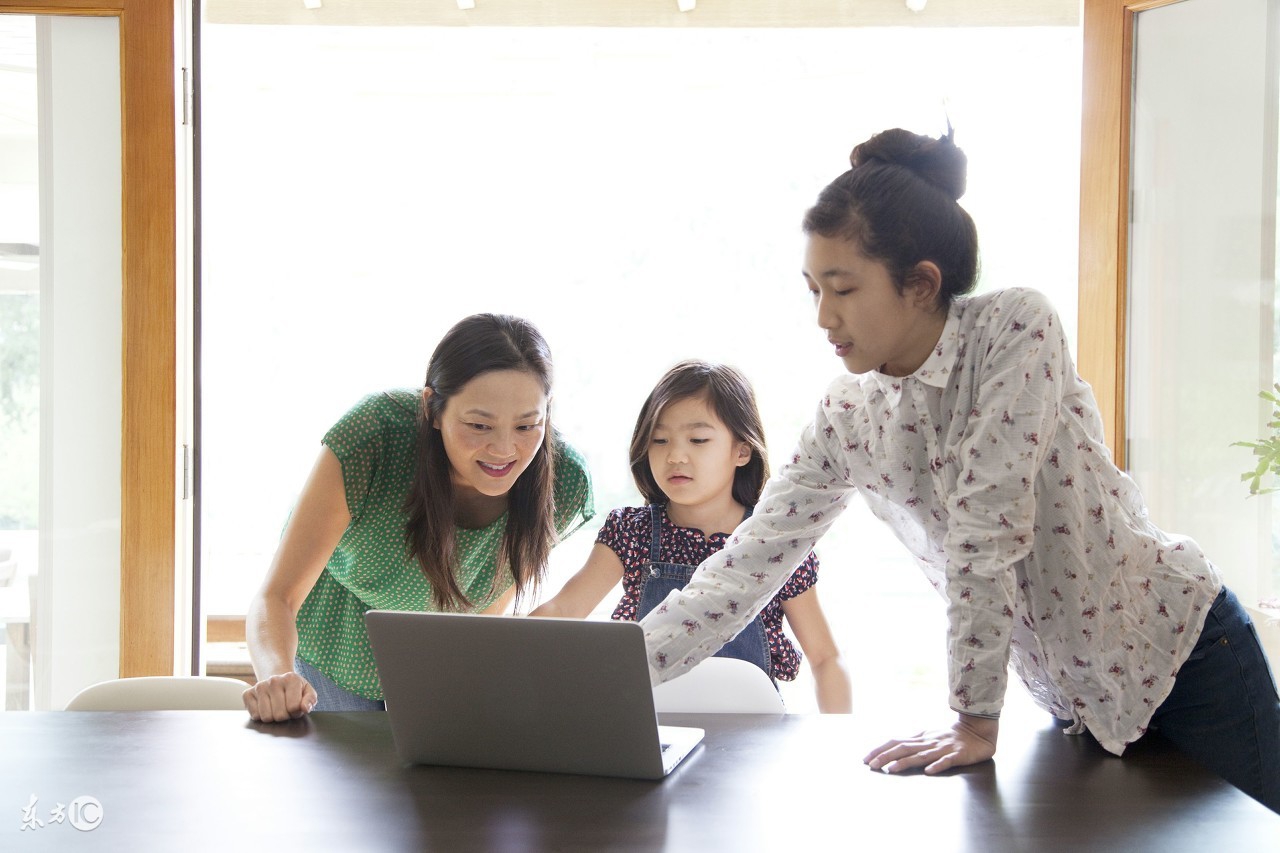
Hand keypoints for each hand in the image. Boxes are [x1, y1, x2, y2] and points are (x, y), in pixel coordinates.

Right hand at [243, 671, 317, 722]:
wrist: (277, 681)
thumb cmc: (294, 689)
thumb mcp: (307, 692)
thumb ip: (310, 700)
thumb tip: (305, 708)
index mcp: (291, 678)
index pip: (294, 707)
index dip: (296, 712)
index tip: (295, 706)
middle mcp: (274, 680)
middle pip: (279, 715)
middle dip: (284, 716)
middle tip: (285, 708)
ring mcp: (259, 686)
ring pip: (266, 717)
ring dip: (272, 717)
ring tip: (276, 707)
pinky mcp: (247, 693)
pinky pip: (254, 716)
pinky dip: (261, 716)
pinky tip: (266, 707)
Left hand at [863, 713, 997, 774]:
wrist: (976, 732)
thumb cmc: (949, 737)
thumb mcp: (928, 736)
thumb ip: (913, 742)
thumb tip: (892, 747)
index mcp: (920, 738)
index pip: (896, 742)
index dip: (880, 749)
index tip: (865, 758)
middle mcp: (928, 742)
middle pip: (904, 748)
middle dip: (886, 756)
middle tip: (871, 765)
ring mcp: (942, 749)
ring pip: (921, 755)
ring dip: (905, 762)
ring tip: (890, 769)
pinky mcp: (957, 755)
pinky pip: (946, 761)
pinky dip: (937, 765)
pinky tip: (928, 772)